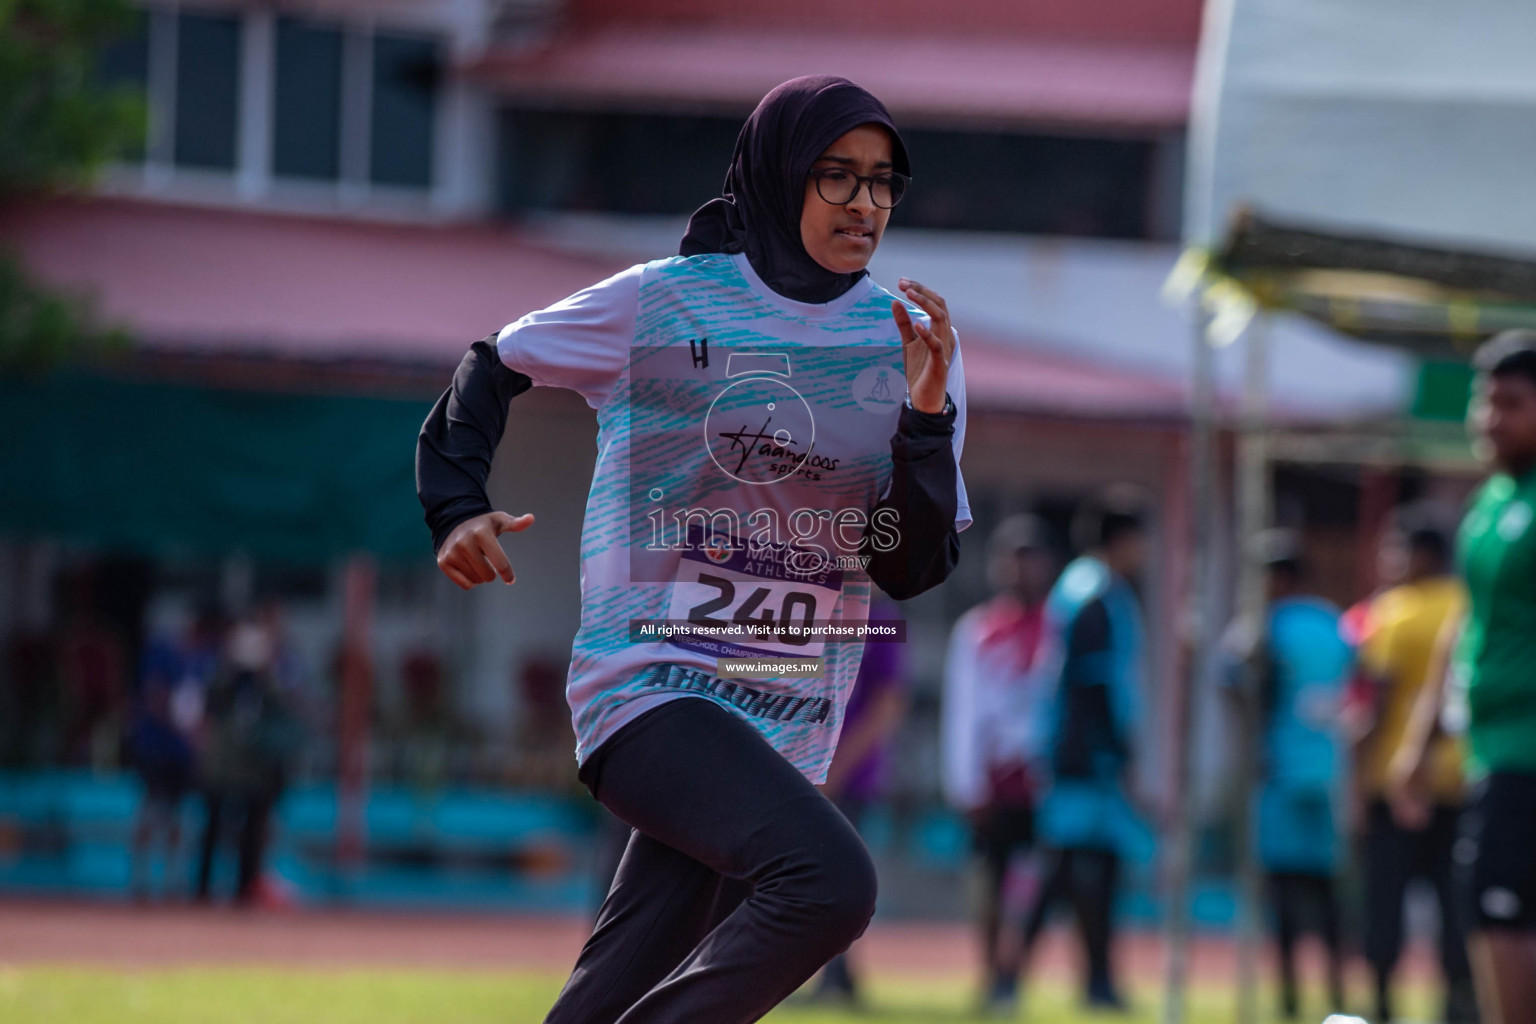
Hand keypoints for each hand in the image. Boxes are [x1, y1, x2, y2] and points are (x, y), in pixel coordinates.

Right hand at [436, 511, 534, 589]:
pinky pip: (464, 584)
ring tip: (477, 562)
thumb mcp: (499, 521)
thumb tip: (531, 518)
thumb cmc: (483, 525)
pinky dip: (470, 581)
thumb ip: (515, 524)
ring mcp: (452, 553)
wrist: (454, 522)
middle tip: (488, 563)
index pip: (500, 563)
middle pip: (488, 576)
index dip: (508, 574)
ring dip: (480, 576)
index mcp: (482, 534)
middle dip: (492, 573)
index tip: (510, 579)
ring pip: (476, 581)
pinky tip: (469, 568)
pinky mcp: (443, 562)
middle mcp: (465, 543)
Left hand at [891, 278, 955, 413]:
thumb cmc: (919, 370)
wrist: (924, 398)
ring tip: (909, 294)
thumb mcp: (908, 342)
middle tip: (903, 283)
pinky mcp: (940, 364)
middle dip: (922, 291)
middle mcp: (945, 335)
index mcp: (940, 329)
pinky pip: (937, 346)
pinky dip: (928, 334)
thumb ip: (903, 323)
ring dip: (925, 304)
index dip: (920, 289)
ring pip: (942, 319)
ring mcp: (944, 349)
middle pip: (940, 305)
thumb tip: (895, 301)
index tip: (902, 282)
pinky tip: (917, 325)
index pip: (936, 302)